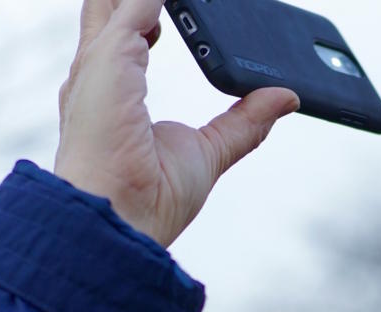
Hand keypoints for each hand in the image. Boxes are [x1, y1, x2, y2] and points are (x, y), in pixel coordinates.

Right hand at [53, 0, 299, 246]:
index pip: (127, 34)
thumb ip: (244, 121)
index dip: (149, 16)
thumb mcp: (210, 153)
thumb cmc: (149, 201)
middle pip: (113, 6)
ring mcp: (99, 60)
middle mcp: (96, 72)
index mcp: (110, 93)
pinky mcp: (112, 53)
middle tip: (188, 1)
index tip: (181, 8)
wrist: (120, 220)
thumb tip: (284, 98)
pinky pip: (141, 0)